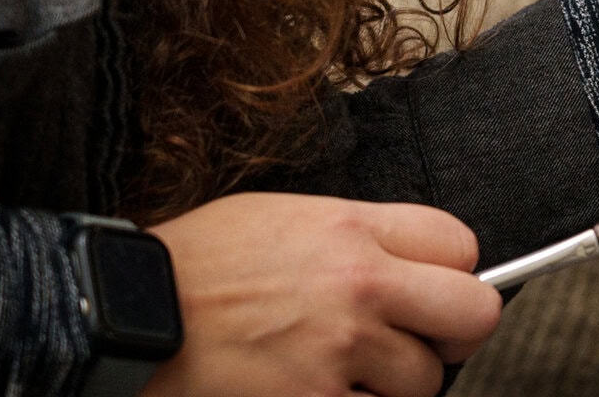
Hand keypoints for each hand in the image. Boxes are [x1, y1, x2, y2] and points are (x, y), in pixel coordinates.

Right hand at [143, 193, 500, 396]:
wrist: (126, 315)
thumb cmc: (194, 265)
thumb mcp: (282, 219)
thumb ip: (355, 238)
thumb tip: (408, 265)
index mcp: (353, 229)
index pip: (461, 246)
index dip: (453, 273)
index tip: (432, 291)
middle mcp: (360, 286)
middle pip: (473, 315)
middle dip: (454, 333)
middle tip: (421, 342)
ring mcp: (339, 351)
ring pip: (423, 383)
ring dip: (393, 385)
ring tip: (340, 371)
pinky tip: (315, 392)